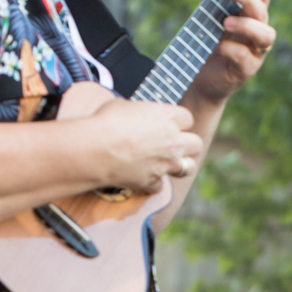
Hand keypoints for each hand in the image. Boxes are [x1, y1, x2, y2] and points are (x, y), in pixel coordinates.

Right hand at [85, 97, 203, 192]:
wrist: (95, 149)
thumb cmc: (105, 122)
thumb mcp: (124, 106)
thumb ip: (140, 113)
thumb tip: (137, 116)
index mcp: (169, 117)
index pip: (188, 118)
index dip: (178, 121)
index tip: (167, 123)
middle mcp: (174, 141)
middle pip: (196, 144)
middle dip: (187, 144)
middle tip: (172, 144)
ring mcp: (166, 163)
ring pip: (188, 168)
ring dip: (178, 166)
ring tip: (165, 163)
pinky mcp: (153, 181)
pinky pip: (159, 185)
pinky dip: (151, 183)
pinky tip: (141, 177)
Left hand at [187, 0, 275, 103]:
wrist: (200, 75)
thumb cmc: (209, 39)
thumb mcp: (207, 10)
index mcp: (250, 11)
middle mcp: (258, 28)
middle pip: (263, 9)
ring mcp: (255, 49)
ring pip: (265, 35)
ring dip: (247, 25)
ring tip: (225, 22)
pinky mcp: (247, 69)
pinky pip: (246, 57)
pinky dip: (233, 49)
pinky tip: (218, 45)